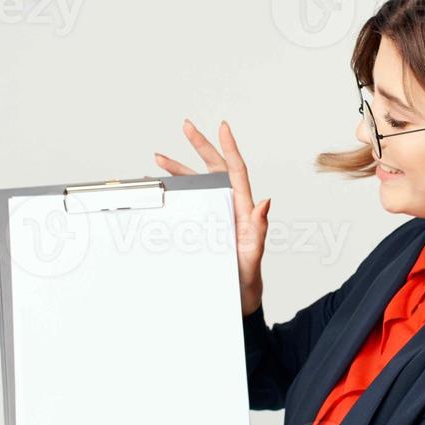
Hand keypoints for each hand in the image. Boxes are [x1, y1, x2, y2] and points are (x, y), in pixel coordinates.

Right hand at [154, 118, 269, 314]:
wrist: (237, 298)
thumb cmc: (248, 276)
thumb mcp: (254, 253)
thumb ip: (259, 228)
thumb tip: (265, 202)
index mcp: (241, 208)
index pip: (236, 171)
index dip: (229, 148)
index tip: (222, 127)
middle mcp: (228, 206)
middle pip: (213, 169)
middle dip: (200, 146)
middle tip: (186, 126)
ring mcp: (215, 214)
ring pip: (196, 184)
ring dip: (178, 169)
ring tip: (159, 158)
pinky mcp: (202, 226)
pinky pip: (187, 203)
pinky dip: (172, 193)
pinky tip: (158, 188)